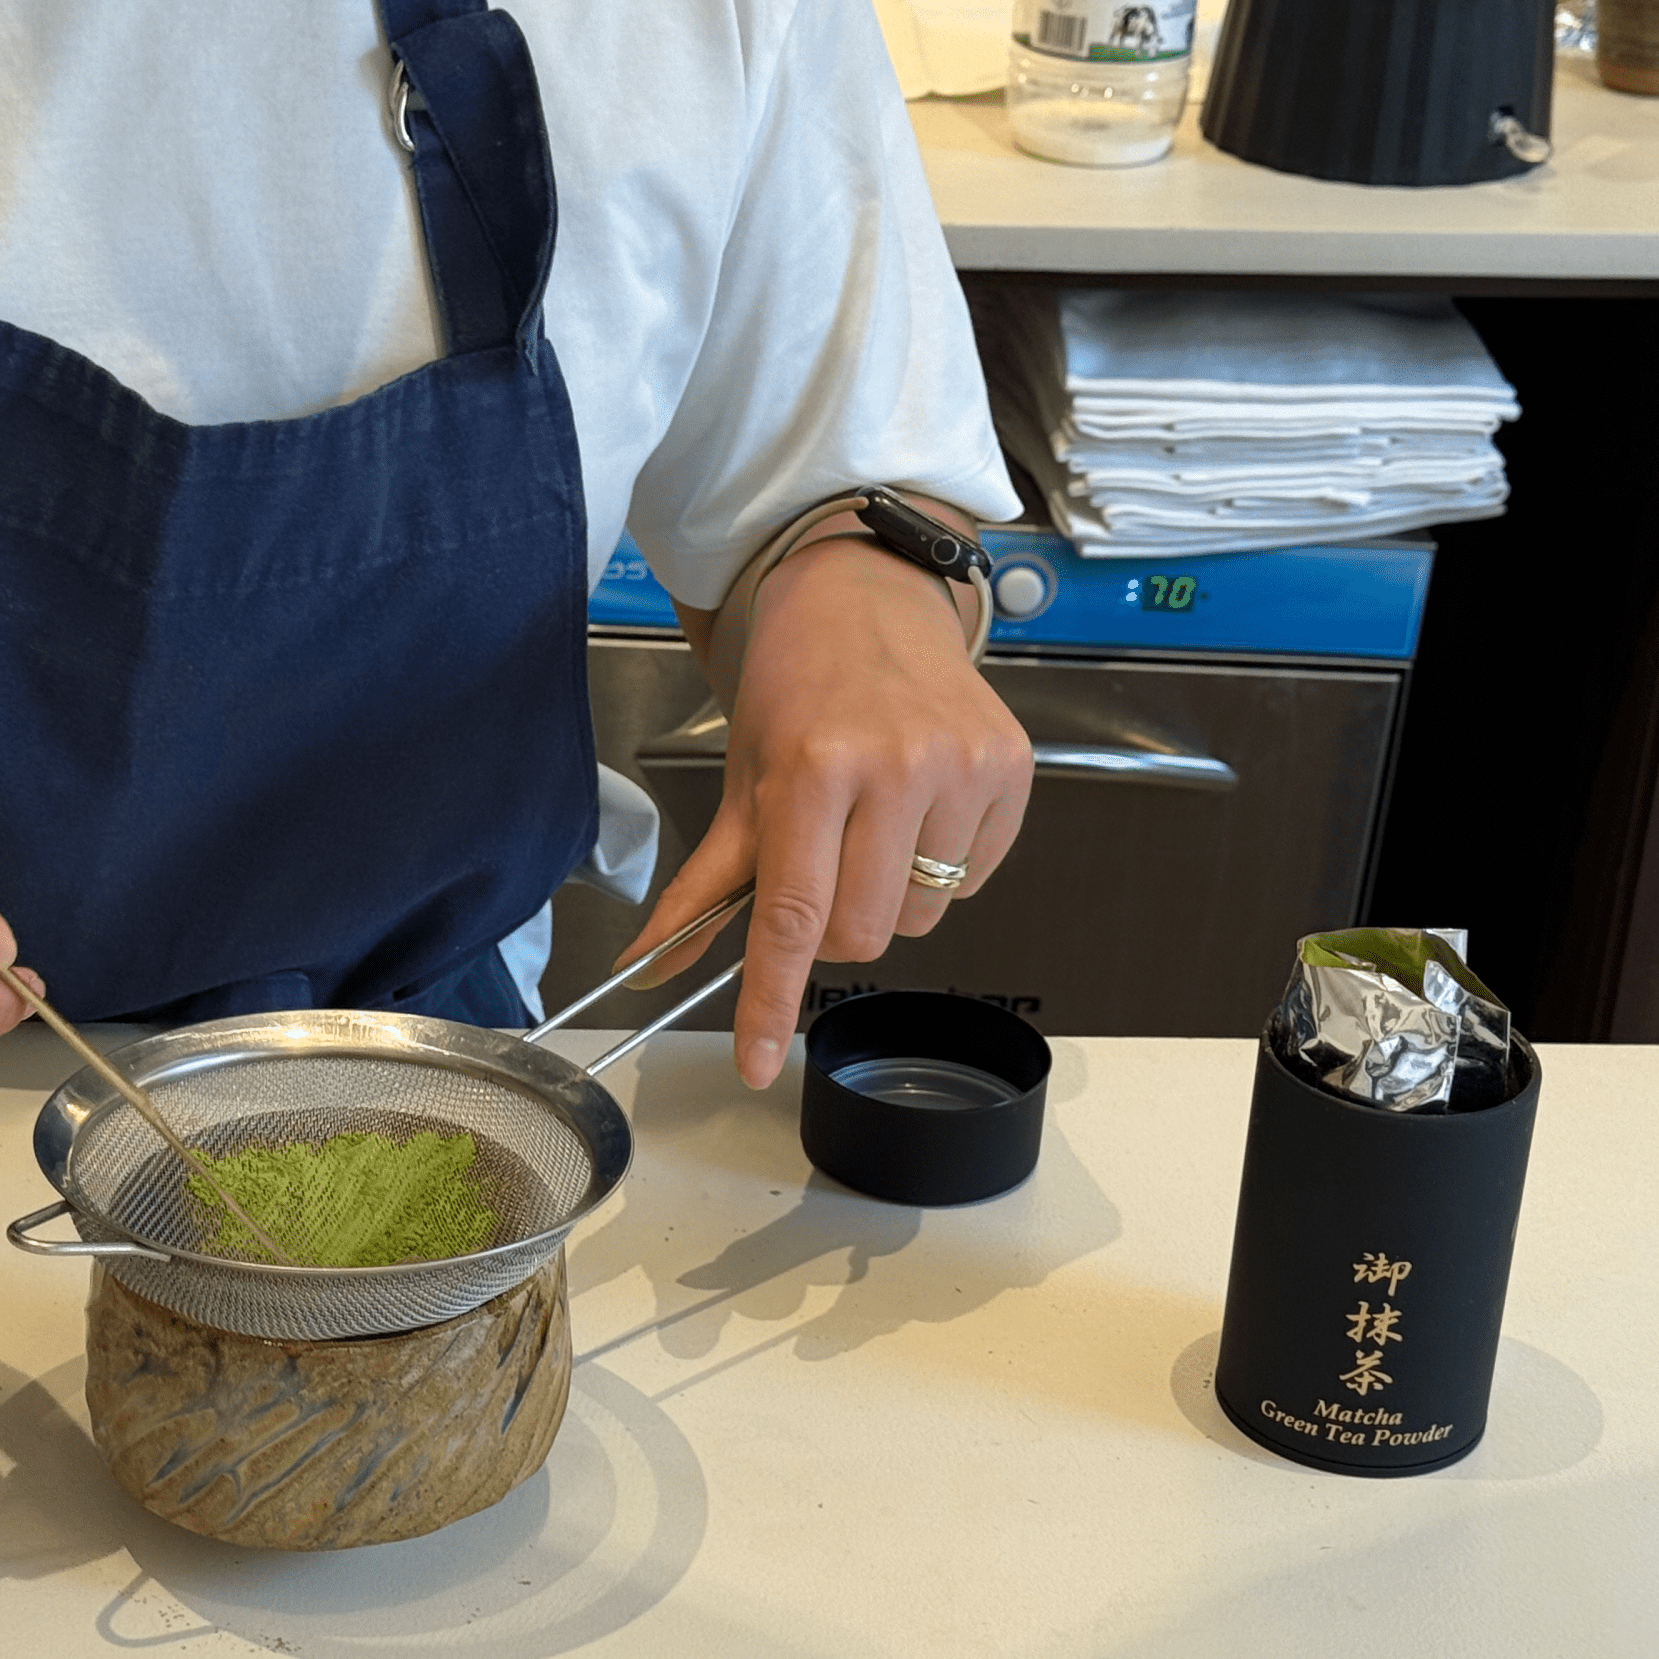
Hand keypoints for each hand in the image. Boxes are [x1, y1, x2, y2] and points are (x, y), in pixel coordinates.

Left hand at [618, 532, 1032, 1088]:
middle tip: (821, 863)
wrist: (868, 599)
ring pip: (921, 917)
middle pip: (862, 933)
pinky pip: (971, 880)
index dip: (769, 1000)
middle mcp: (896, 766)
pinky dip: (941, 866)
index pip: (792, 917)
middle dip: (833, 926)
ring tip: (872, 825)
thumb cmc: (799, 685)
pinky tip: (920, 808)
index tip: (755, 1060)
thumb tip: (648, 966)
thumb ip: (703, 888)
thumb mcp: (741, 780)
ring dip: (890, 896)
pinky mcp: (1010, 770)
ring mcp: (963, 768)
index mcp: (815, 767)